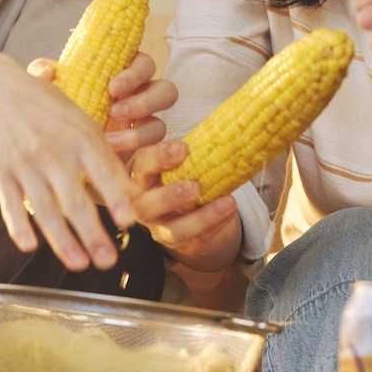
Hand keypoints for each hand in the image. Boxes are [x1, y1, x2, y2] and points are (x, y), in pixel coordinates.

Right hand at [0, 63, 137, 272]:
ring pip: (45, 210)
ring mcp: (25, 165)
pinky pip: (10, 206)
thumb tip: (134, 193)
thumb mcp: (79, 122)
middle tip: (108, 261)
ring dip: (63, 241)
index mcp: (79, 137)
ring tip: (79, 264)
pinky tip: (30, 246)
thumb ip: (105, 158)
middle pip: (75, 200)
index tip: (128, 223)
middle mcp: (53, 152)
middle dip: (93, 234)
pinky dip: (19, 227)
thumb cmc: (43, 107)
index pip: (103, 171)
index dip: (116, 198)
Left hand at [27, 52, 177, 161]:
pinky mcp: (141, 154)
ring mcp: (144, 128)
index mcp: (124, 75)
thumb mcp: (46, 91)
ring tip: (110, 142)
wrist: (58, 151)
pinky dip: (134, 157)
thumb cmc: (57, 110)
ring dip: (140, 133)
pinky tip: (110, 159)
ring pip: (161, 125)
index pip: (144, 64)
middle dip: (145, 101)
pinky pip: (153, 155)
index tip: (113, 87)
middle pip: (166, 91)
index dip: (135, 73)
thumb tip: (47, 70)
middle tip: (117, 111)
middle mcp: (141, 99)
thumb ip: (44, 74)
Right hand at [127, 139, 241, 272]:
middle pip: (143, 205)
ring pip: (171, 229)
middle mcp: (142, 204)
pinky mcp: (177, 242)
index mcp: (141, 176)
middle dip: (169, 196)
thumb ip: (188, 150)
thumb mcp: (181, 160)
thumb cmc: (183, 174)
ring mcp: (158, 227)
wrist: (189, 210)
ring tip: (226, 202)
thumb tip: (222, 128)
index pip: (142, 165)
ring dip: (200, 217)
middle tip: (195, 185)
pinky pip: (195, 239)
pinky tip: (230, 211)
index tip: (183, 148)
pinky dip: (215, 224)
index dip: (158, 158)